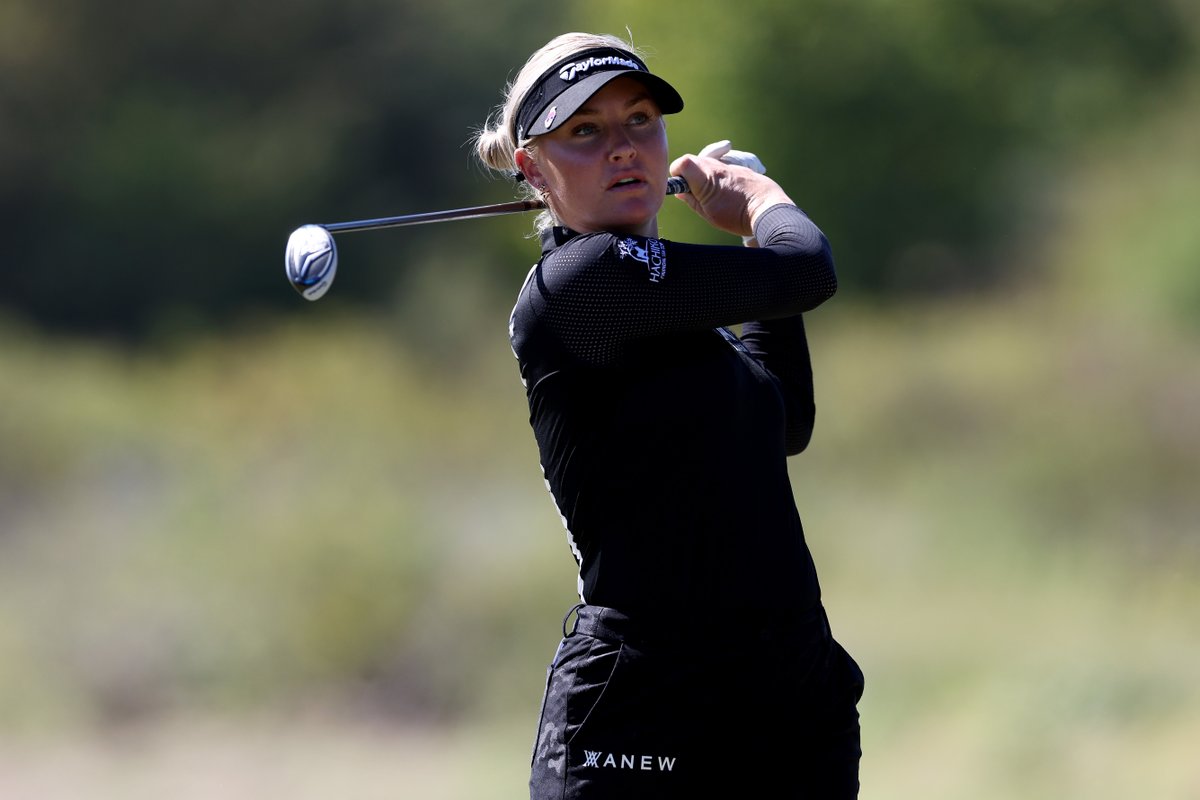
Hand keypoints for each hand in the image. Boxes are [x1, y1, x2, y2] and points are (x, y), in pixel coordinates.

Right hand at [671, 145, 790, 238]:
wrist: (768, 210)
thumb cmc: (737, 216)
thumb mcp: (709, 214)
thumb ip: (692, 200)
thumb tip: (681, 192)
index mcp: (706, 178)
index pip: (682, 162)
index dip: (676, 172)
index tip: (680, 186)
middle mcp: (717, 167)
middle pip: (694, 160)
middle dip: (689, 174)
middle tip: (694, 192)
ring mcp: (730, 165)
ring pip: (709, 163)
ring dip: (705, 175)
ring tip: (712, 193)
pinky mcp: (741, 168)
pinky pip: (724, 167)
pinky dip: (719, 176)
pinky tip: (726, 191)